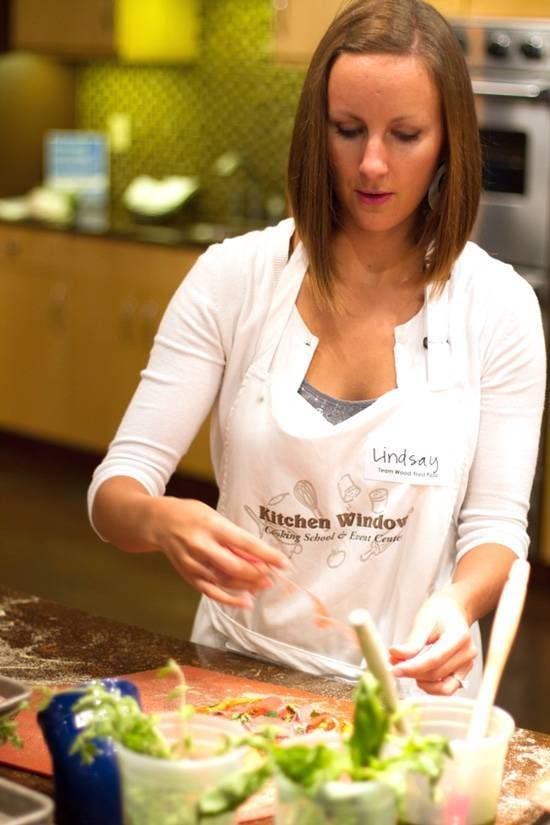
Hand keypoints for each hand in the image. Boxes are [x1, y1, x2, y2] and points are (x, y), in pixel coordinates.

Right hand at [150, 497, 289, 608]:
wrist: (158, 522)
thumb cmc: (192, 515)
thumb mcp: (215, 517)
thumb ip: (234, 538)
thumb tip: (259, 557)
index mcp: (212, 525)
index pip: (245, 543)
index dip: (267, 555)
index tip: (284, 563)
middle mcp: (201, 545)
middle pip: (235, 567)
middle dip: (258, 575)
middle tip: (273, 577)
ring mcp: (193, 563)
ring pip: (225, 581)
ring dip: (247, 586)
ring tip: (262, 586)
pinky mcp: (188, 576)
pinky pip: (212, 592)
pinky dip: (230, 599)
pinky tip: (245, 601)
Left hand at [388, 590, 476, 694]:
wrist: (452, 610)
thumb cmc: (438, 612)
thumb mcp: (423, 621)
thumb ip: (411, 642)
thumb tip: (394, 655)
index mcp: (459, 636)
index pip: (434, 659)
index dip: (412, 667)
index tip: (395, 669)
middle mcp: (467, 653)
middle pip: (436, 674)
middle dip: (412, 673)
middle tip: (394, 665)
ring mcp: (468, 665)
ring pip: (443, 687)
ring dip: (422, 683)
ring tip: (408, 670)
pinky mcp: (464, 673)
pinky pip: (448, 688)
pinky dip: (432, 686)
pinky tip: (419, 675)